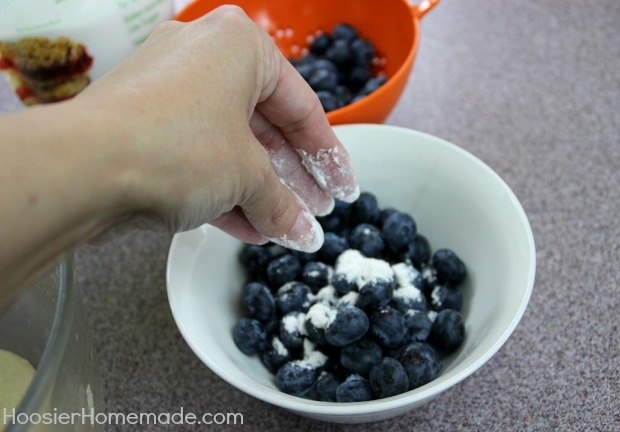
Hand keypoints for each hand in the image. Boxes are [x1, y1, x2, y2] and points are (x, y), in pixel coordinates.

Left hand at [76, 5, 358, 250]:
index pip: (302, 106)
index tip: (342, 189)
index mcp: (239, 46)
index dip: (328, 156)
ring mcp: (168, 92)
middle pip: (265, 127)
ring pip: (230, 146)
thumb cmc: (174, 146)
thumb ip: (282, 203)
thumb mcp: (247, 176)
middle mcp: (202, 58)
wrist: (83, 168)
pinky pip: (198, 159)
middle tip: (314, 211)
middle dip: (291, 178)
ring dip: (258, 191)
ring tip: (283, 227)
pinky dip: (223, 192)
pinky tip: (247, 228)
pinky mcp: (144, 126)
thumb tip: (298, 229)